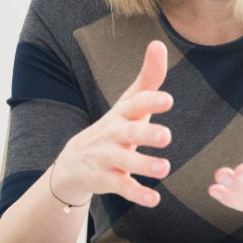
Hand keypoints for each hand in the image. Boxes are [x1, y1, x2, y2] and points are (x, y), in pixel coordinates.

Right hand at [52, 39, 172, 209]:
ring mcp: (108, 158)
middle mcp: (114, 135)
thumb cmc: (114, 127)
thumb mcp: (129, 103)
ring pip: (126, 161)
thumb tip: (158, 43)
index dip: (150, 101)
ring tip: (164, 168)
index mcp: (122, 114)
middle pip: (129, 132)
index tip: (168, 99)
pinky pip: (122, 187)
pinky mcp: (107, 180)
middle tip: (166, 135)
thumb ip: (149, 77)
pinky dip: (137, 194)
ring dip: (144, 165)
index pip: (135, 104)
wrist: (74, 161)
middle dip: (146, 133)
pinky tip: (154, 199)